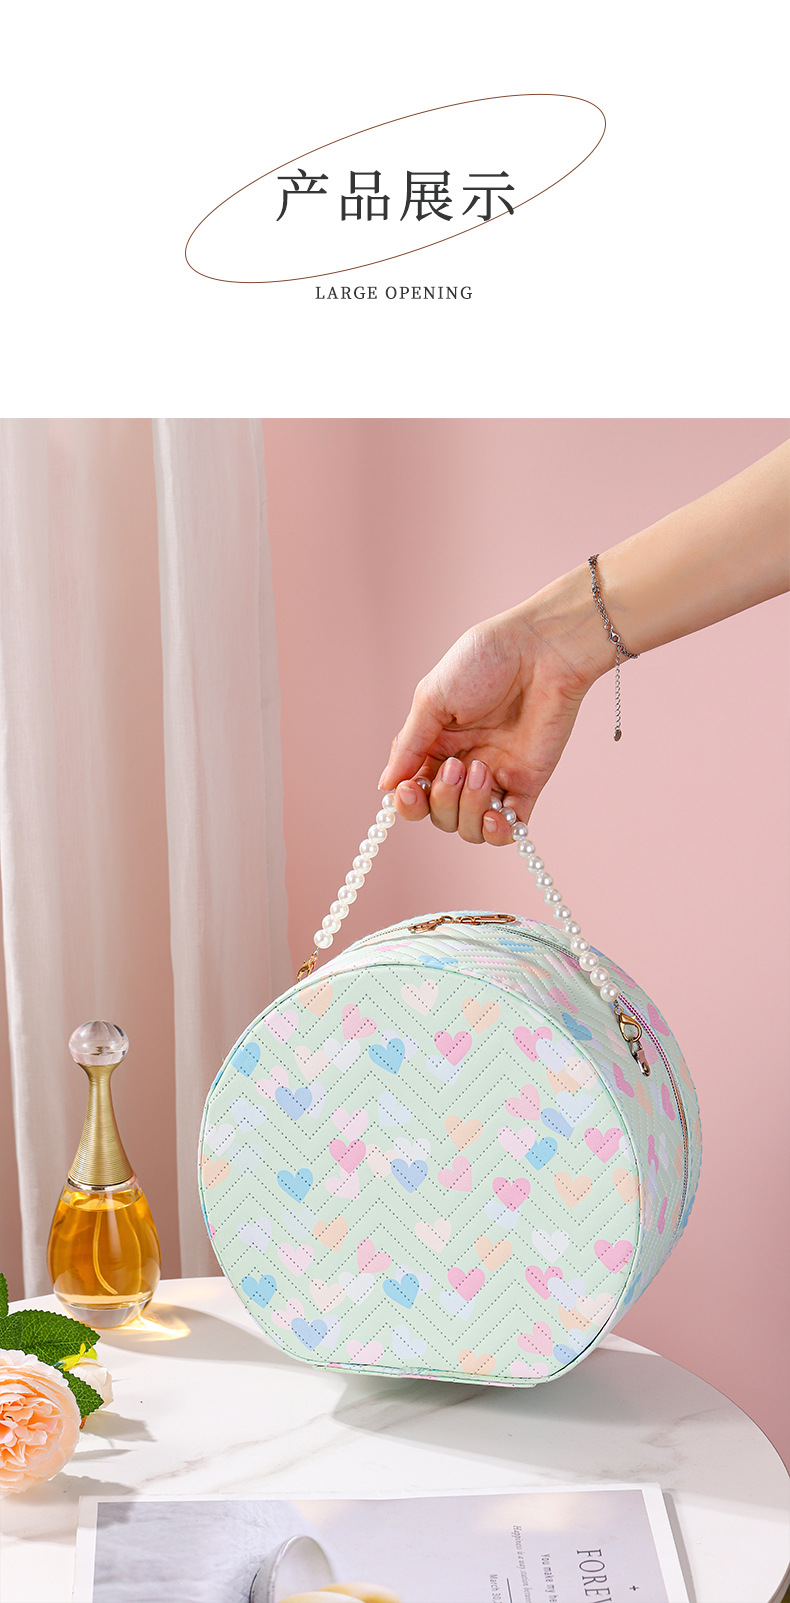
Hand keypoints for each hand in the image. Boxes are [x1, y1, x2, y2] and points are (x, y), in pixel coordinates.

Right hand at [378, 567, 609, 842]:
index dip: (408, 802)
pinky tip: (497, 816)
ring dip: (468, 809)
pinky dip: (498, 832)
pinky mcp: (527, 783)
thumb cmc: (484, 661)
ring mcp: (496, 777)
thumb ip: (409, 746)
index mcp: (435, 744)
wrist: (540, 650)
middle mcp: (463, 765)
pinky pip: (510, 829)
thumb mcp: (432, 699)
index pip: (413, 792)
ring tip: (481, 770)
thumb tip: (385, 787)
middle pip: (439, 815)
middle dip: (442, 799)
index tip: (408, 789)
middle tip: (457, 766)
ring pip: (469, 827)